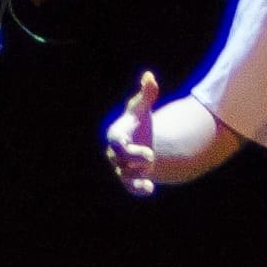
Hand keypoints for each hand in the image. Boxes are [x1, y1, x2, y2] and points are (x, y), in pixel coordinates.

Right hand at [106, 69, 166, 196]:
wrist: (144, 141)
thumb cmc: (140, 123)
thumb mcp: (143, 108)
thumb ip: (147, 94)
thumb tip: (149, 77)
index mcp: (116, 135)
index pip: (116, 143)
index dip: (127, 148)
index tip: (146, 150)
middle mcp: (115, 154)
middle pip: (120, 161)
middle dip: (134, 161)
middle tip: (151, 156)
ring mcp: (121, 167)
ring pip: (125, 176)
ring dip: (139, 175)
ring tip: (151, 169)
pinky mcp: (129, 179)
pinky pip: (130, 187)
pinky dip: (139, 189)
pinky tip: (150, 189)